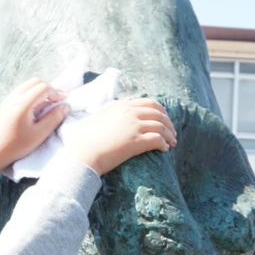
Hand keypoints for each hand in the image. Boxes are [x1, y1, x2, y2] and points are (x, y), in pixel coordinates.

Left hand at [0, 78, 69, 184]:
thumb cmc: (16, 146)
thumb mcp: (39, 134)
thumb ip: (54, 118)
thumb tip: (66, 106)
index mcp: (22, 103)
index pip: (44, 87)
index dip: (56, 93)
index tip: (63, 102)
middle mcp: (14, 97)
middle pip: (36, 82)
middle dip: (50, 88)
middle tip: (58, 100)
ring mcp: (8, 99)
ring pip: (28, 85)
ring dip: (41, 90)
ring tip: (49, 103)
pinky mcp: (5, 104)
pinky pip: (21, 91)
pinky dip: (32, 94)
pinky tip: (36, 107)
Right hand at [62, 98, 177, 175]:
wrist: (83, 154)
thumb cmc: (85, 139)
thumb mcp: (96, 116)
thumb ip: (112, 106)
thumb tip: (127, 100)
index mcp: (122, 106)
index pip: (149, 103)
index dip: (161, 111)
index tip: (164, 120)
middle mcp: (130, 113)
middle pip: (158, 113)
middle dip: (168, 123)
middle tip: (172, 132)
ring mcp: (134, 127)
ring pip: (160, 126)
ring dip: (169, 134)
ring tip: (171, 142)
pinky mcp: (136, 142)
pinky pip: (157, 140)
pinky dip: (164, 143)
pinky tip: (164, 149)